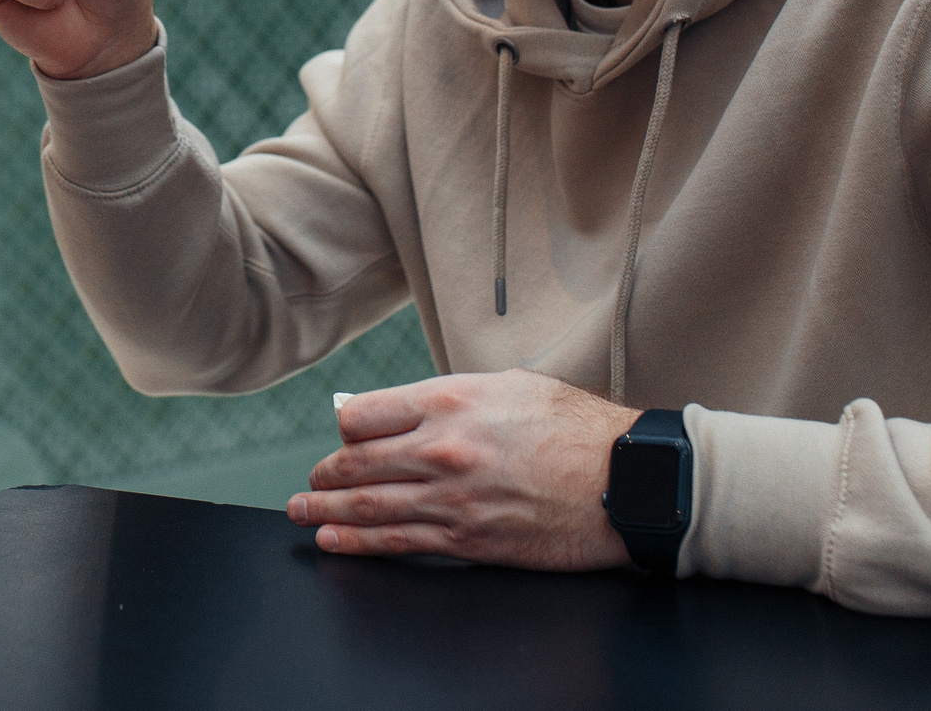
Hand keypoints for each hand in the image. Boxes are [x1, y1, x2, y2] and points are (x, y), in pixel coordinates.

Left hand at [286, 371, 639, 570]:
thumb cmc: (577, 428)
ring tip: (303, 513)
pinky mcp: (468, 540)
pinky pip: (399, 542)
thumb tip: (405, 409)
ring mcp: (452, 498)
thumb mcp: (511, 386)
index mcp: (450, 400)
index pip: (363, 414)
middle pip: (356, 463)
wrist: (627, 481)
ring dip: (326, 513)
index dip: (343, 428)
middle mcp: (442, 448)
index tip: (339, 437)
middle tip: (310, 484)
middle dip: (324, 476)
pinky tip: (334, 542)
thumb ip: (452, 396)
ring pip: (368, 506)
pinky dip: (358, 543)